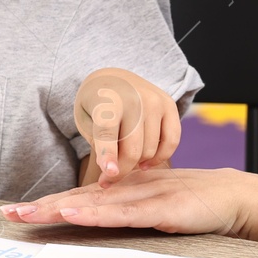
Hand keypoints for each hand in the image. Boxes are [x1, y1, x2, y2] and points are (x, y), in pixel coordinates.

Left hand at [4, 167, 254, 235]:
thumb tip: (100, 224)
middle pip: (76, 199)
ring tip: (28, 213)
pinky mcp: (159, 207)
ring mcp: (142, 196)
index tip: (15, 211)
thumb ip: (128, 214)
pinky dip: (95, 213)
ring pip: (92, 203)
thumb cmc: (194, 204)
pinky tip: (73, 214)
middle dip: (40, 207)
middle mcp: (126, 189)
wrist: (235, 195)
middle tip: (7, 214)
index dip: (47, 204)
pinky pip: (122, 212)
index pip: (78, 198)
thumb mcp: (153, 209)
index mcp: (122, 190)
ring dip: (58, 208)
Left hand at [74, 68, 181, 185]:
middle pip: (132, 150)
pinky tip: (145, 163)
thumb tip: (113, 172)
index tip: (108, 176)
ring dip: (137, 163)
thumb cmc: (96, 105)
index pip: (108, 132)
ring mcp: (155, 101)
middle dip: (121, 171)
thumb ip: (98, 144)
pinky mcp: (169, 105)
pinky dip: (160, 157)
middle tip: (109, 179)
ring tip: (125, 160)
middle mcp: (134, 99)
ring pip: (151, 150)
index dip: (108, 156)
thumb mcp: (86, 121)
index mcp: (107, 100)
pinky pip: (172, 141)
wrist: (114, 78)